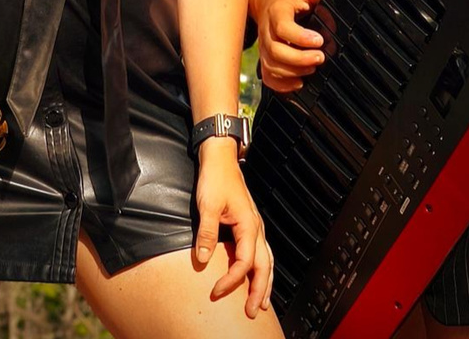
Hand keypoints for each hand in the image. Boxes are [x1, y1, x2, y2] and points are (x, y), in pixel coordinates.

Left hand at [194, 141, 273, 316]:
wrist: (220, 156)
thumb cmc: (215, 177)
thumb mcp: (207, 205)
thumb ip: (206, 233)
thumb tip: (201, 260)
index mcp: (248, 225)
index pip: (244, 263)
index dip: (231, 281)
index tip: (216, 291)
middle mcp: (256, 227)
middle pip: (264, 266)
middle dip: (260, 291)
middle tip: (254, 312)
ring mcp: (255, 225)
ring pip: (267, 260)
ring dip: (265, 282)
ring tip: (263, 302)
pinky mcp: (250, 223)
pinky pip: (262, 251)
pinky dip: (262, 268)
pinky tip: (257, 274)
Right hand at [254, 0, 326, 91]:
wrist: (265, 1)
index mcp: (277, 11)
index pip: (283, 27)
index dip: (300, 37)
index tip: (319, 40)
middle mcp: (267, 30)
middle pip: (276, 51)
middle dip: (300, 59)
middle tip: (320, 57)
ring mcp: (263, 46)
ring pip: (272, 66)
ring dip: (294, 72)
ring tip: (313, 69)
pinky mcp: (264, 58)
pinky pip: (268, 77)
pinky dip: (283, 85)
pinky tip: (299, 82)